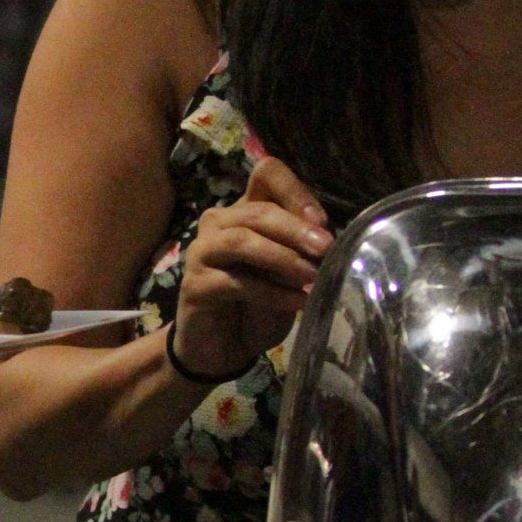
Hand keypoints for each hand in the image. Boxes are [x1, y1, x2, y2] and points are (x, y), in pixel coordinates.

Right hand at [172, 155, 330, 383]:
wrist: (225, 348)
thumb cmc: (260, 304)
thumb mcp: (288, 272)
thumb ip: (300, 249)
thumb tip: (327, 240)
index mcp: (245, 210)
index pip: (266, 173)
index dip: (294, 191)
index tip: (321, 220)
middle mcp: (219, 223)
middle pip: (257, 210)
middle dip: (295, 229)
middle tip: (325, 249)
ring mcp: (201, 252)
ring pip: (242, 240)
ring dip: (282, 258)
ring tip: (312, 277)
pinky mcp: (194, 285)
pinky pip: (236, 282)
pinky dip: (272, 293)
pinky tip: (297, 303)